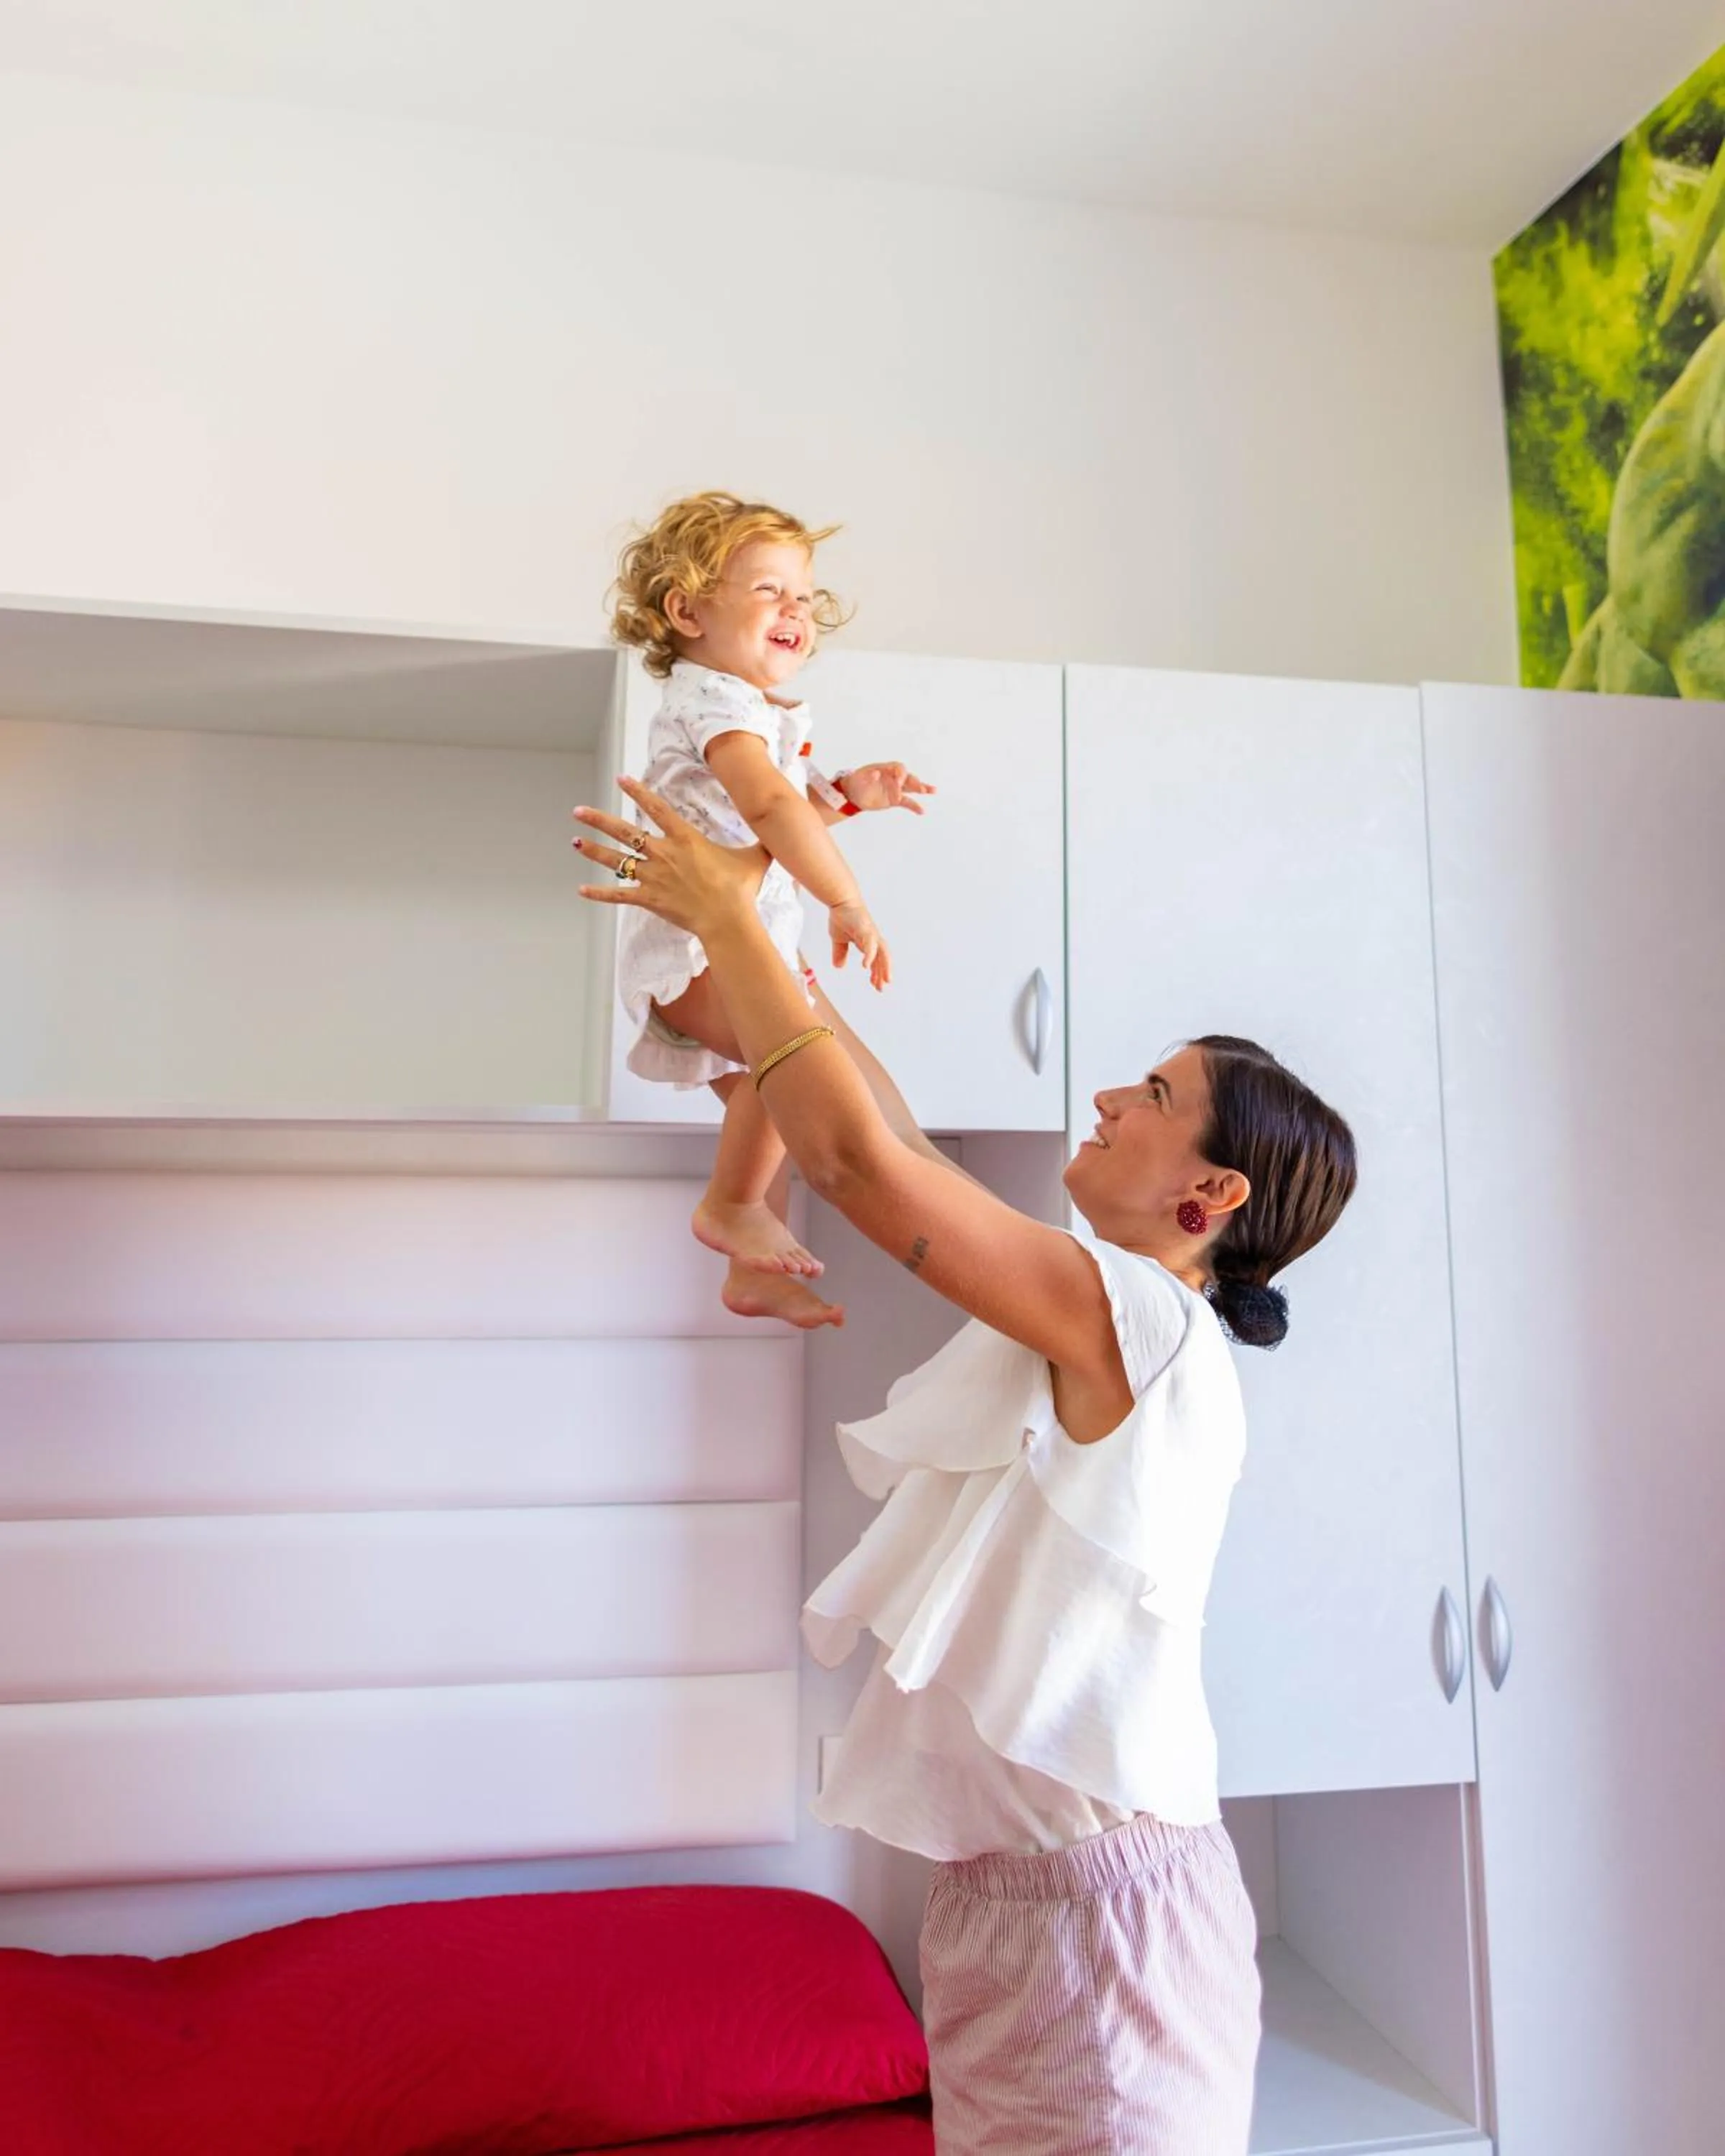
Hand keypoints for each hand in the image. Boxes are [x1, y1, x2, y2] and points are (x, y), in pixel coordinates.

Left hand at [571, 779, 767, 935]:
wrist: (728, 920)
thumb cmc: (741, 889)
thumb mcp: (756, 858)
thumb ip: (764, 841)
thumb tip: (785, 828)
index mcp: (685, 838)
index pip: (656, 808)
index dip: (638, 791)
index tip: (621, 779)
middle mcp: (664, 853)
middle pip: (624, 831)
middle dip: (599, 819)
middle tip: (579, 810)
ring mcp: (654, 876)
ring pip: (616, 860)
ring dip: (593, 851)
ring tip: (575, 842)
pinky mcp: (649, 899)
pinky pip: (618, 895)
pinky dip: (599, 894)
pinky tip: (581, 891)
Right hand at [829, 900, 890, 990]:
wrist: (841, 900)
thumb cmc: (843, 916)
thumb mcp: (839, 939)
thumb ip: (840, 953)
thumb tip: (839, 966)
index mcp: (868, 942)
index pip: (876, 960)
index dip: (877, 973)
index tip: (876, 986)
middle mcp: (873, 939)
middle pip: (883, 959)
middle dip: (883, 973)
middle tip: (882, 988)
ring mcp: (871, 934)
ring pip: (882, 953)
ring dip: (884, 967)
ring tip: (884, 980)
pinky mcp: (866, 929)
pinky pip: (870, 945)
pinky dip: (870, 956)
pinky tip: (866, 966)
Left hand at [839, 762, 934, 814]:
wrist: (853, 794)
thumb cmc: (857, 781)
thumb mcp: (860, 777)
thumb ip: (868, 776)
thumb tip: (875, 774)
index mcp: (886, 769)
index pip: (898, 768)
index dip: (900, 774)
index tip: (899, 783)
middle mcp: (893, 777)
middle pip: (908, 777)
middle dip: (914, 782)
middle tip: (919, 789)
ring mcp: (895, 788)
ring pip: (912, 788)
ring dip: (922, 788)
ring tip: (933, 791)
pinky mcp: (895, 800)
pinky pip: (907, 802)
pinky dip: (914, 806)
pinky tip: (922, 811)